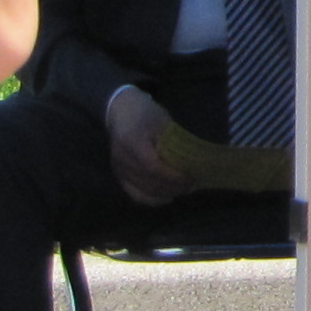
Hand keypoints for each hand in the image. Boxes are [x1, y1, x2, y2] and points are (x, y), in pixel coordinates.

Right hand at [103, 85, 192, 205]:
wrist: (120, 111)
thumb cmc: (145, 113)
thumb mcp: (163, 122)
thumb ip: (174, 143)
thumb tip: (192, 163)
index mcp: (133, 144)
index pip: (154, 168)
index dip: (173, 176)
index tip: (191, 177)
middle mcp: (123, 160)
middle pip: (149, 182)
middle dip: (173, 187)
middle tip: (193, 185)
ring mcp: (118, 169)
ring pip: (143, 191)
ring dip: (165, 193)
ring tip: (183, 190)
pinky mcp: (118, 175)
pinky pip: (134, 193)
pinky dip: (151, 199)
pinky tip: (166, 197)